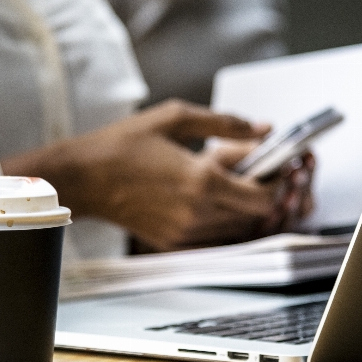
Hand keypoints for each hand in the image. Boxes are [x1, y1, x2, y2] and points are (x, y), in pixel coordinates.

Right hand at [2, 100, 278, 251]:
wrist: (83, 177)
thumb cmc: (123, 144)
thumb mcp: (176, 118)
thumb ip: (225, 123)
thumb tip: (263, 129)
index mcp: (202, 181)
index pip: (264, 195)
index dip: (277, 180)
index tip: (275, 164)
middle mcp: (197, 213)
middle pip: (256, 215)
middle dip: (262, 192)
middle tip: (255, 170)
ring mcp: (185, 232)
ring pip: (237, 228)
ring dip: (242, 206)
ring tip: (226, 179)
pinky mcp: (173, 242)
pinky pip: (214, 236)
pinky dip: (221, 219)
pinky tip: (208, 196)